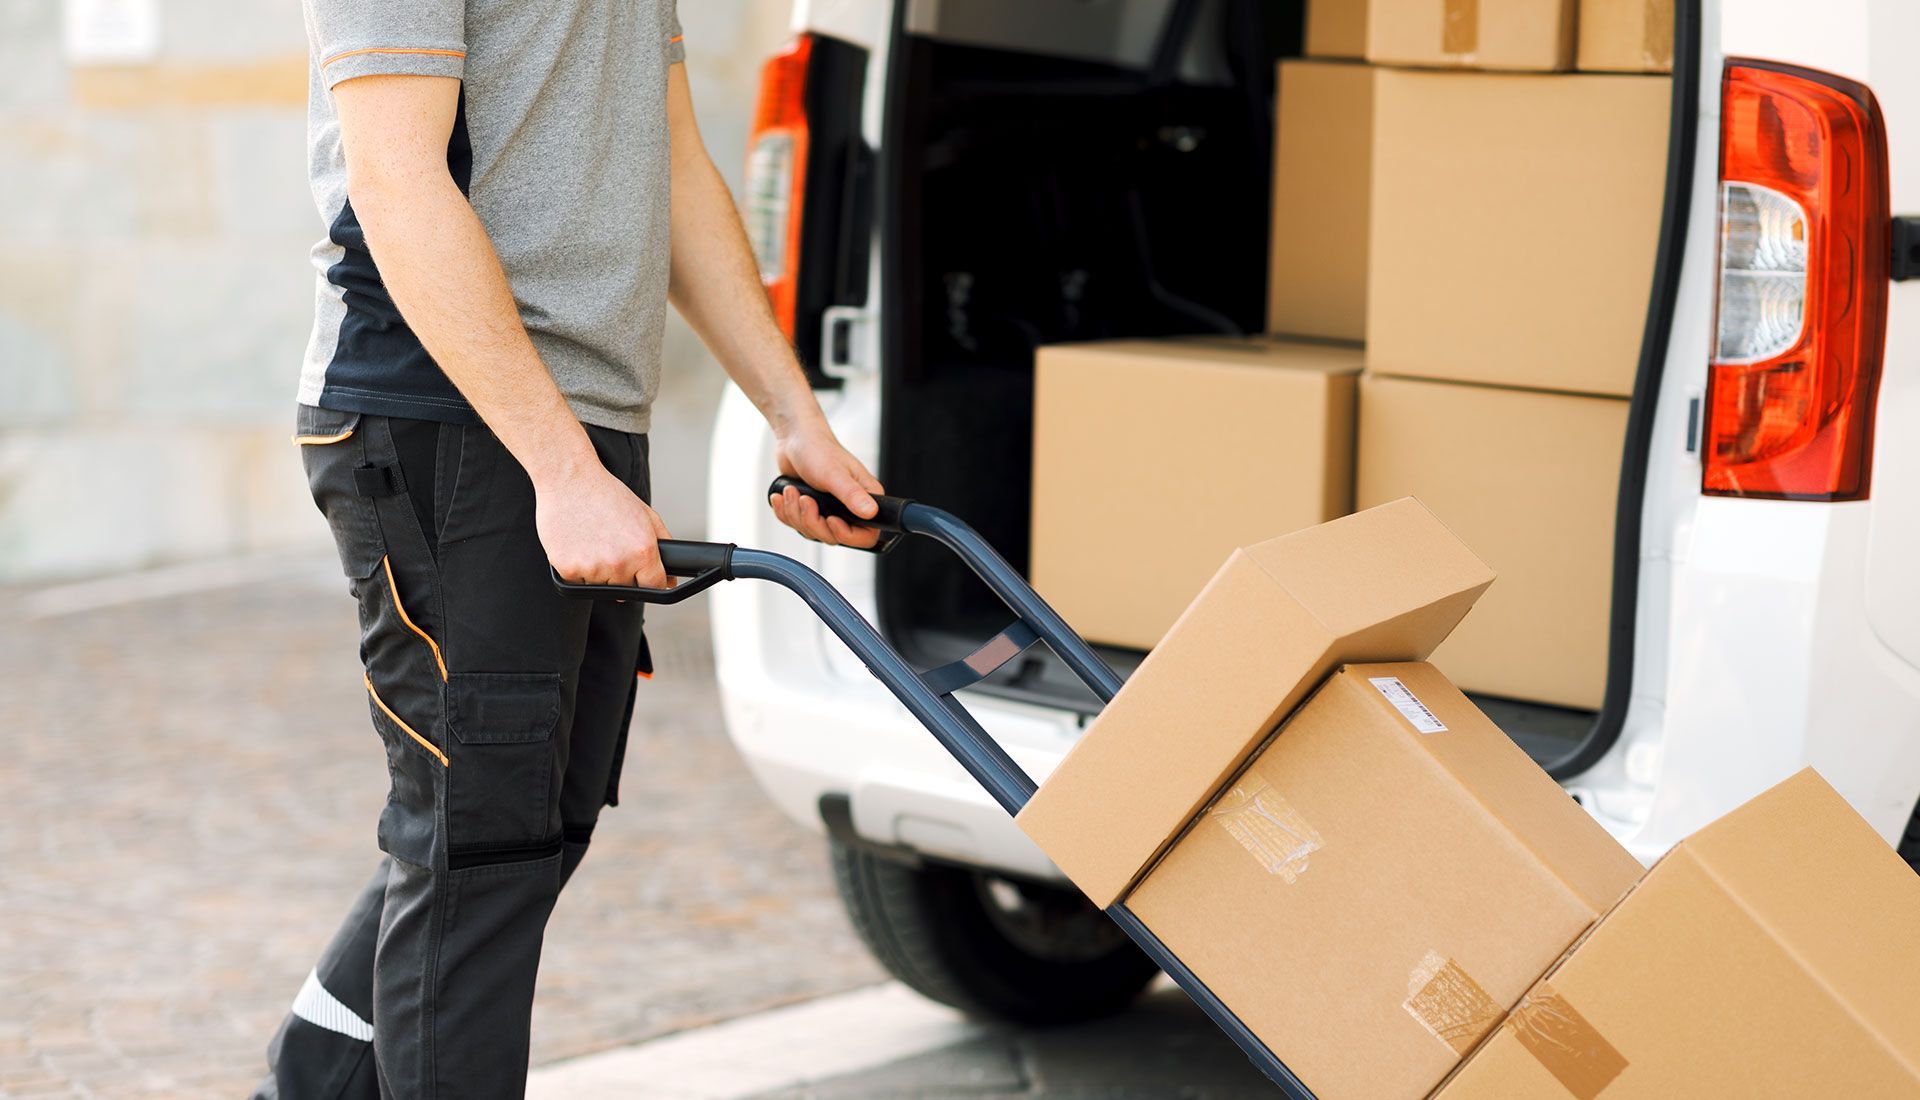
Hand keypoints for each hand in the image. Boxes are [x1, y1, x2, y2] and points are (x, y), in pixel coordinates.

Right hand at [534, 462, 673, 587]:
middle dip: (622, 573)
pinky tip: (579, 545)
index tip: (642, 575)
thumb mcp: (646, 515)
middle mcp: (619, 563)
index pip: (654, 586)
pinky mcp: (569, 570)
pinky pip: (578, 582)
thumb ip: (663, 546)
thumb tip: (669, 579)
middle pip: (626, 589)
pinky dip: (578, 568)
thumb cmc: (606, 495)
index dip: (649, 581)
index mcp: (643, 551)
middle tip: (611, 546)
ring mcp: (593, 569)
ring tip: (594, 541)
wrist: (570, 481)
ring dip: (599, 571)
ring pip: (601, 586)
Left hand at [770, 418, 884, 548]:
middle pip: (834, 537)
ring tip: (793, 491)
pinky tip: (784, 495)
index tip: (830, 519)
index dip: (847, 534)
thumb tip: (871, 512)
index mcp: (865, 498)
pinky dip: (786, 512)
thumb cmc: (818, 449)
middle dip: (812, 521)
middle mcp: (850, 507)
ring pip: (813, 532)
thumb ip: (852, 495)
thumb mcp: (834, 473)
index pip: (867, 535)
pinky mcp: (813, 510)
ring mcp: (830, 510)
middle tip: (806, 500)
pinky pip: (798, 526)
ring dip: (796, 514)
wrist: (794, 440)